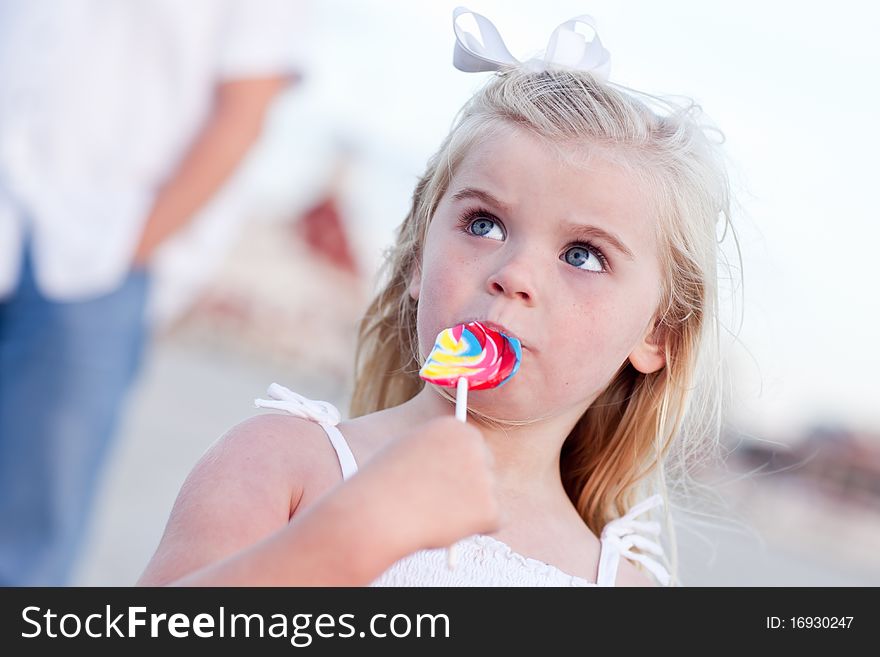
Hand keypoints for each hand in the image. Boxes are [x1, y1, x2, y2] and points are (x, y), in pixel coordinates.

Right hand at [358, 416, 500, 553]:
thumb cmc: (383, 483)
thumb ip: (436, 450)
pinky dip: (473, 529)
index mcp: (455, 427)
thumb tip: (454, 463)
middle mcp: (475, 446)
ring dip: (469, 509)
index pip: (472, 445)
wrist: (379, 513)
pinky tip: (444, 526)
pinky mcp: (490, 508)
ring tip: (432, 513)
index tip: (445, 479)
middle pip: (487, 467)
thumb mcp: (408, 449)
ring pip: (488, 496)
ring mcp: (485, 476)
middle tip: (444, 503)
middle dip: (471, 486)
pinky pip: (492, 521)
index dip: (457, 466)